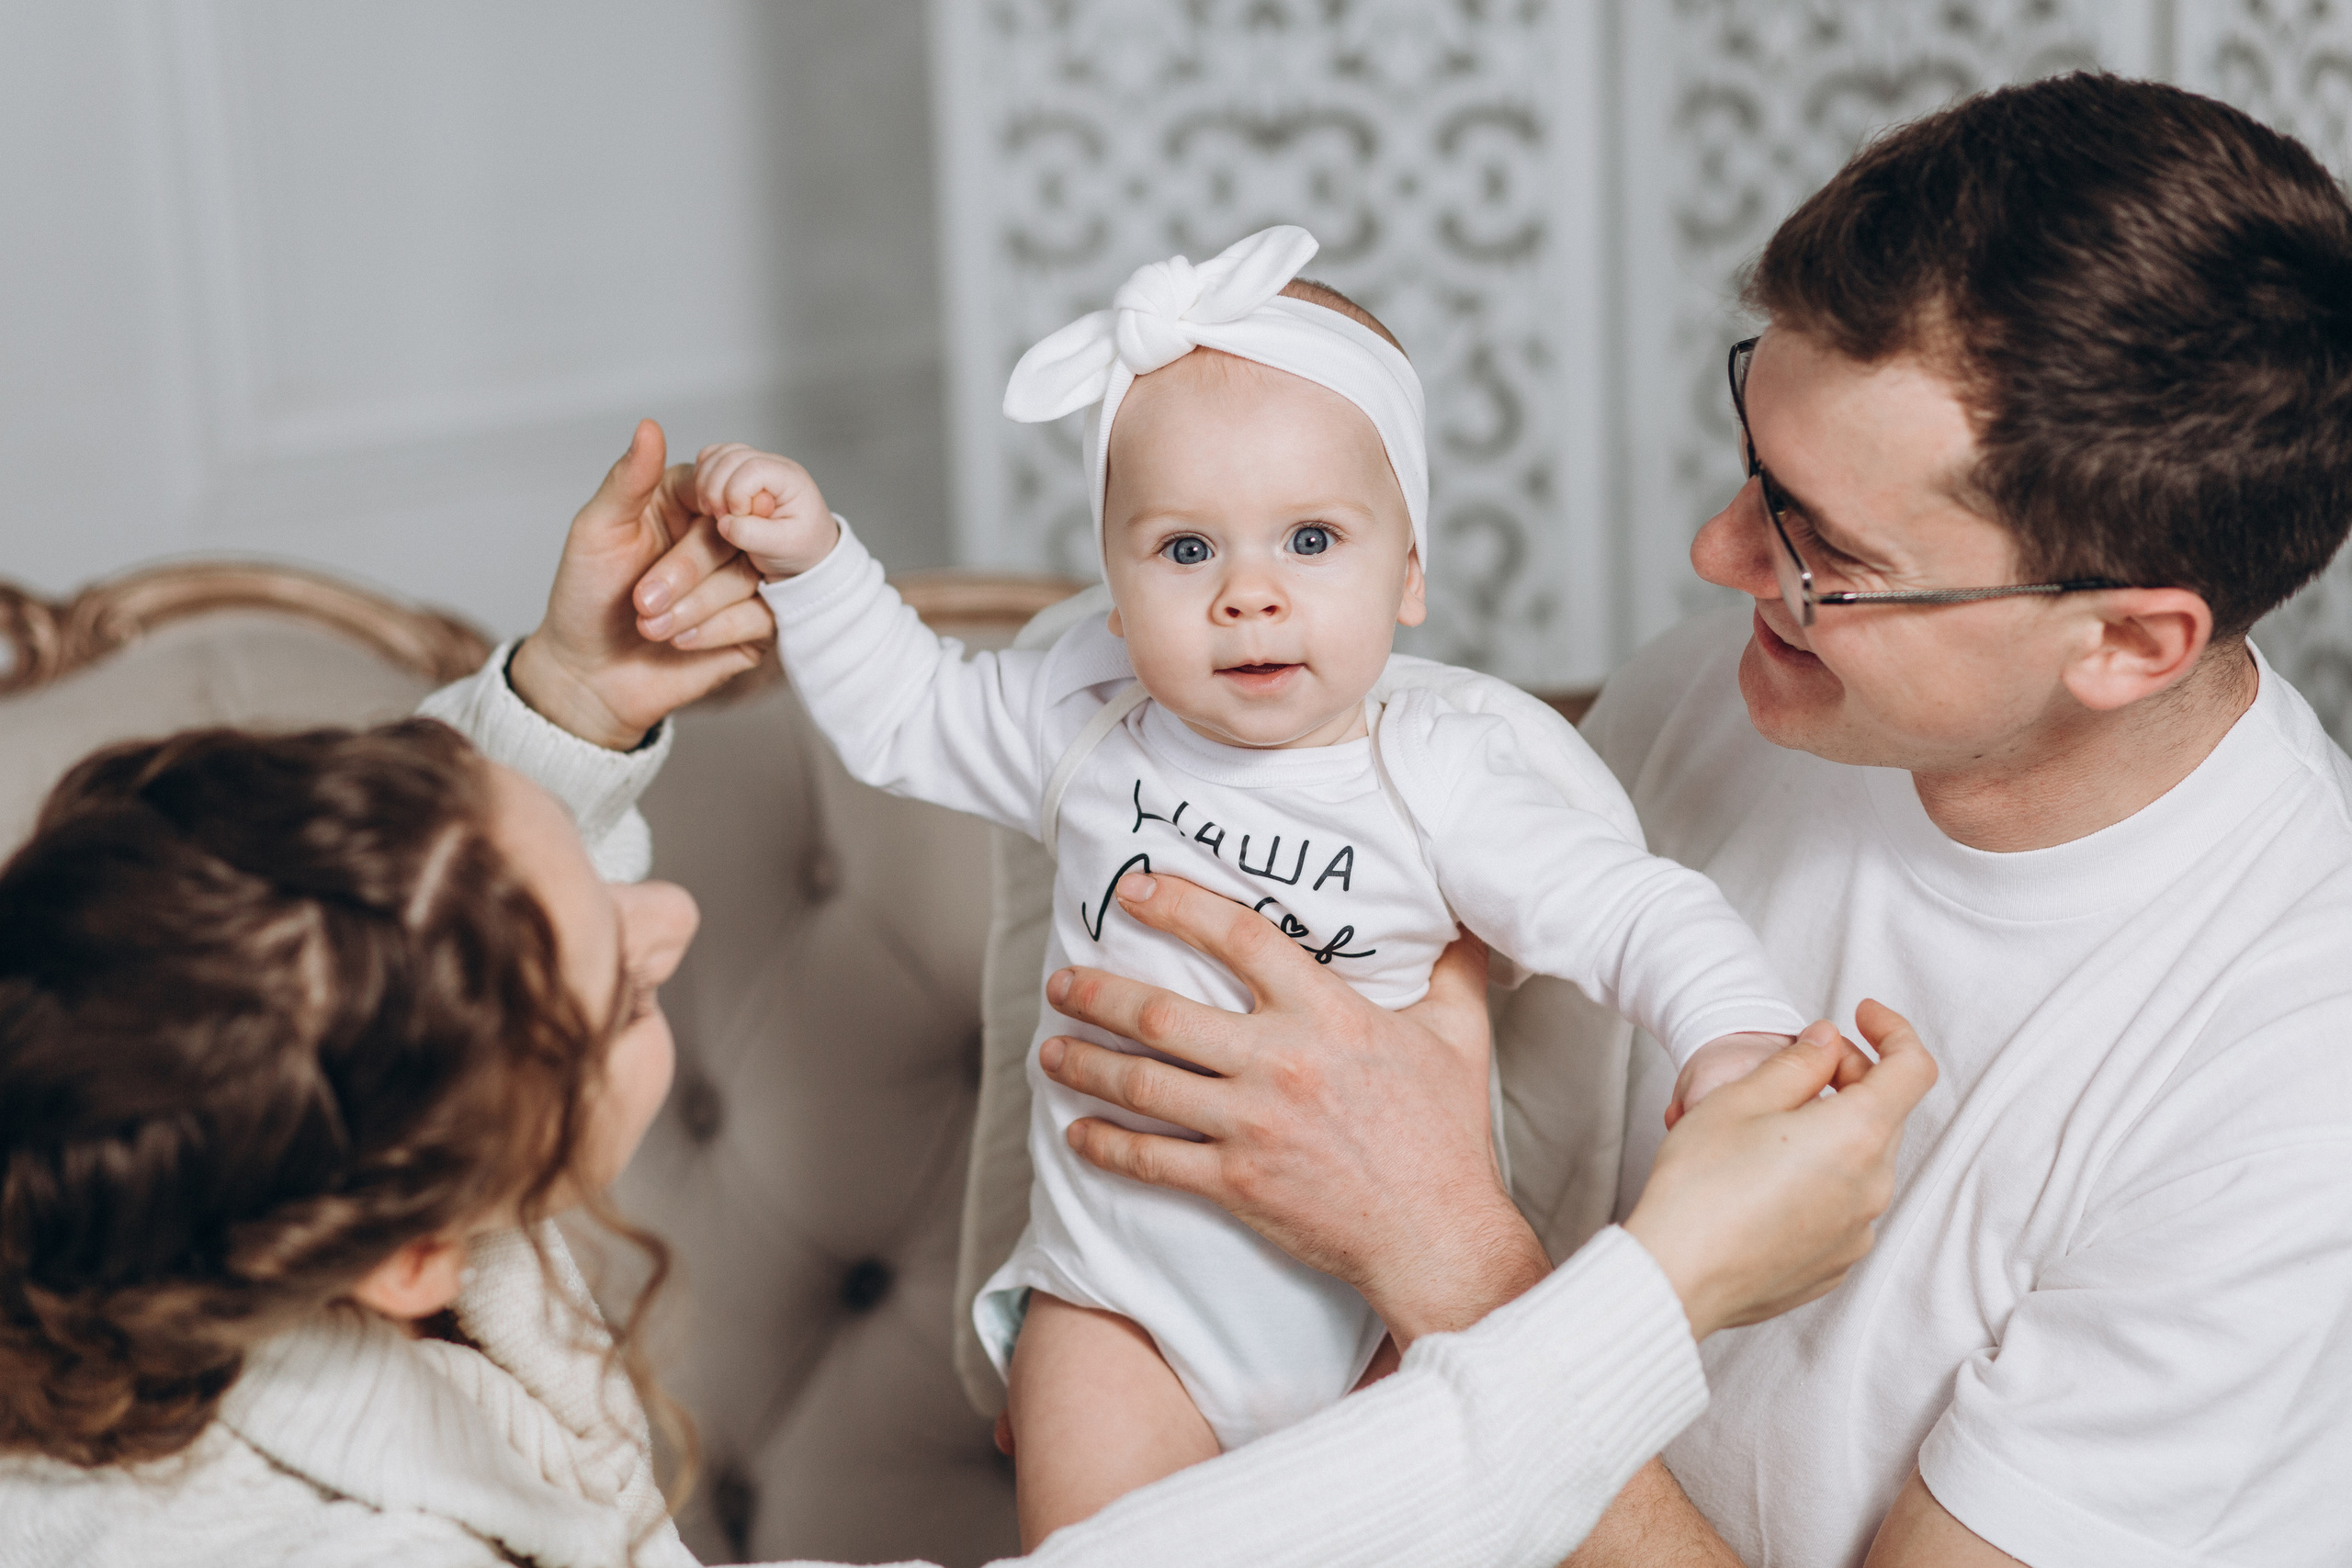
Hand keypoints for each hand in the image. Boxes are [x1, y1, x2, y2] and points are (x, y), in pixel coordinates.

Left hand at [509, 419, 773, 749]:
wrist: (590, 675)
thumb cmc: (586, 599)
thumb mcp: (597, 532)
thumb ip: (626, 480)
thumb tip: (649, 426)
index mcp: (684, 502)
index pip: (721, 484)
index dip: (713, 506)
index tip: (697, 524)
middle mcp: (719, 537)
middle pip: (738, 533)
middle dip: (686, 572)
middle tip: (642, 600)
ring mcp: (740, 582)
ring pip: (750, 577)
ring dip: (694, 607)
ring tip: (650, 625)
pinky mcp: (753, 626)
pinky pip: (759, 618)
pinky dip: (713, 632)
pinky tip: (678, 641)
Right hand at [694, 442, 840, 578]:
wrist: (805, 550)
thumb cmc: (801, 546)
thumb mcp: (784, 547)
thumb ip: (754, 536)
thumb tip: (724, 523)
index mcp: (790, 479)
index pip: (753, 469)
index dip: (736, 493)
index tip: (738, 518)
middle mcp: (773, 465)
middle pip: (731, 457)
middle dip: (715, 490)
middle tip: (720, 518)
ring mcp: (755, 464)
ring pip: (718, 454)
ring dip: (705, 483)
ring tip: (712, 511)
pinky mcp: (739, 471)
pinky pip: (712, 458)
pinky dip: (702, 476)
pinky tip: (709, 500)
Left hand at [1037, 872, 1551, 1345]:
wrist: (1435, 1235)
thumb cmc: (1448, 1133)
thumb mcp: (1459, 1033)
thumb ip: (1452, 967)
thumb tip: (1462, 914)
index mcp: (1326, 1014)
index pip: (1238, 937)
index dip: (1178, 905)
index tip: (1134, 890)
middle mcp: (1278, 1062)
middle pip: (1161, 1012)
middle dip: (1098, 992)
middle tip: (1063, 980)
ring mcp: (1250, 1125)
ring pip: (1141, 1083)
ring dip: (1084, 1063)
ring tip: (1050, 1048)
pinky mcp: (1234, 1183)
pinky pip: (1150, 1160)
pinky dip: (1103, 1145)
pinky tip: (1076, 1131)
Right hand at [1624, 999, 1935, 1339]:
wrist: (1674, 1276)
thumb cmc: (1700, 1186)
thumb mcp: (1741, 1099)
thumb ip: (1798, 1062)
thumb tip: (1826, 1042)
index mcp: (1857, 1137)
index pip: (1913, 1068)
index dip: (1893, 1031)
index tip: (1861, 1016)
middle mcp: (1873, 1188)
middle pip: (1885, 1113)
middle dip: (1851, 1078)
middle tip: (1796, 1068)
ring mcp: (1858, 1232)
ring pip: (1863, 1161)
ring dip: (1834, 1131)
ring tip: (1769, 1128)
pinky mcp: (1835, 1264)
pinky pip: (1844, 1205)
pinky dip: (1821, 1178)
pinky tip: (1767, 1179)